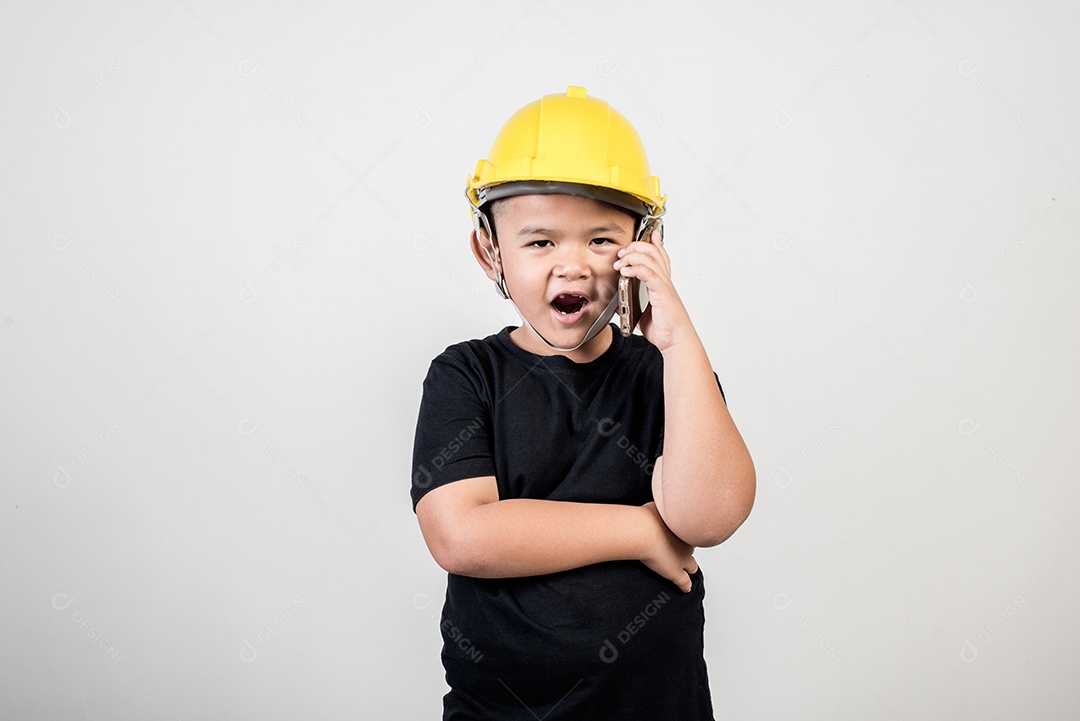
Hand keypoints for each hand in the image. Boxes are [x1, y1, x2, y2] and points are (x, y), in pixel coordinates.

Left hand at [613, 229, 694, 351]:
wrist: (675, 340)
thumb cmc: (664, 328)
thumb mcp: (643, 314)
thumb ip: (633, 305)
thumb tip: (620, 303)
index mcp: (662, 284)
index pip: (660, 256)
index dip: (655, 243)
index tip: (649, 234)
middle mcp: (664, 281)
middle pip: (653, 252)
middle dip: (636, 247)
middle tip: (622, 253)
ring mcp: (664, 285)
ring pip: (650, 259)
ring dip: (632, 256)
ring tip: (621, 262)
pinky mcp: (662, 292)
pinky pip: (649, 273)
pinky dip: (636, 269)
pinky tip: (626, 272)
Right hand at [638, 501, 697, 592]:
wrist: (643, 531)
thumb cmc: (648, 517)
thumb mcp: (656, 505)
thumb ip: (661, 507)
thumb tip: (661, 503)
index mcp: (683, 528)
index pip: (688, 532)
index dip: (682, 534)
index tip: (676, 534)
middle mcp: (686, 543)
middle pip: (691, 548)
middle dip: (686, 548)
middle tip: (679, 549)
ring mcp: (682, 559)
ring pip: (691, 565)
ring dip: (688, 566)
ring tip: (685, 569)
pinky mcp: (675, 572)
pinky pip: (684, 581)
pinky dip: (685, 585)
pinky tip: (685, 588)